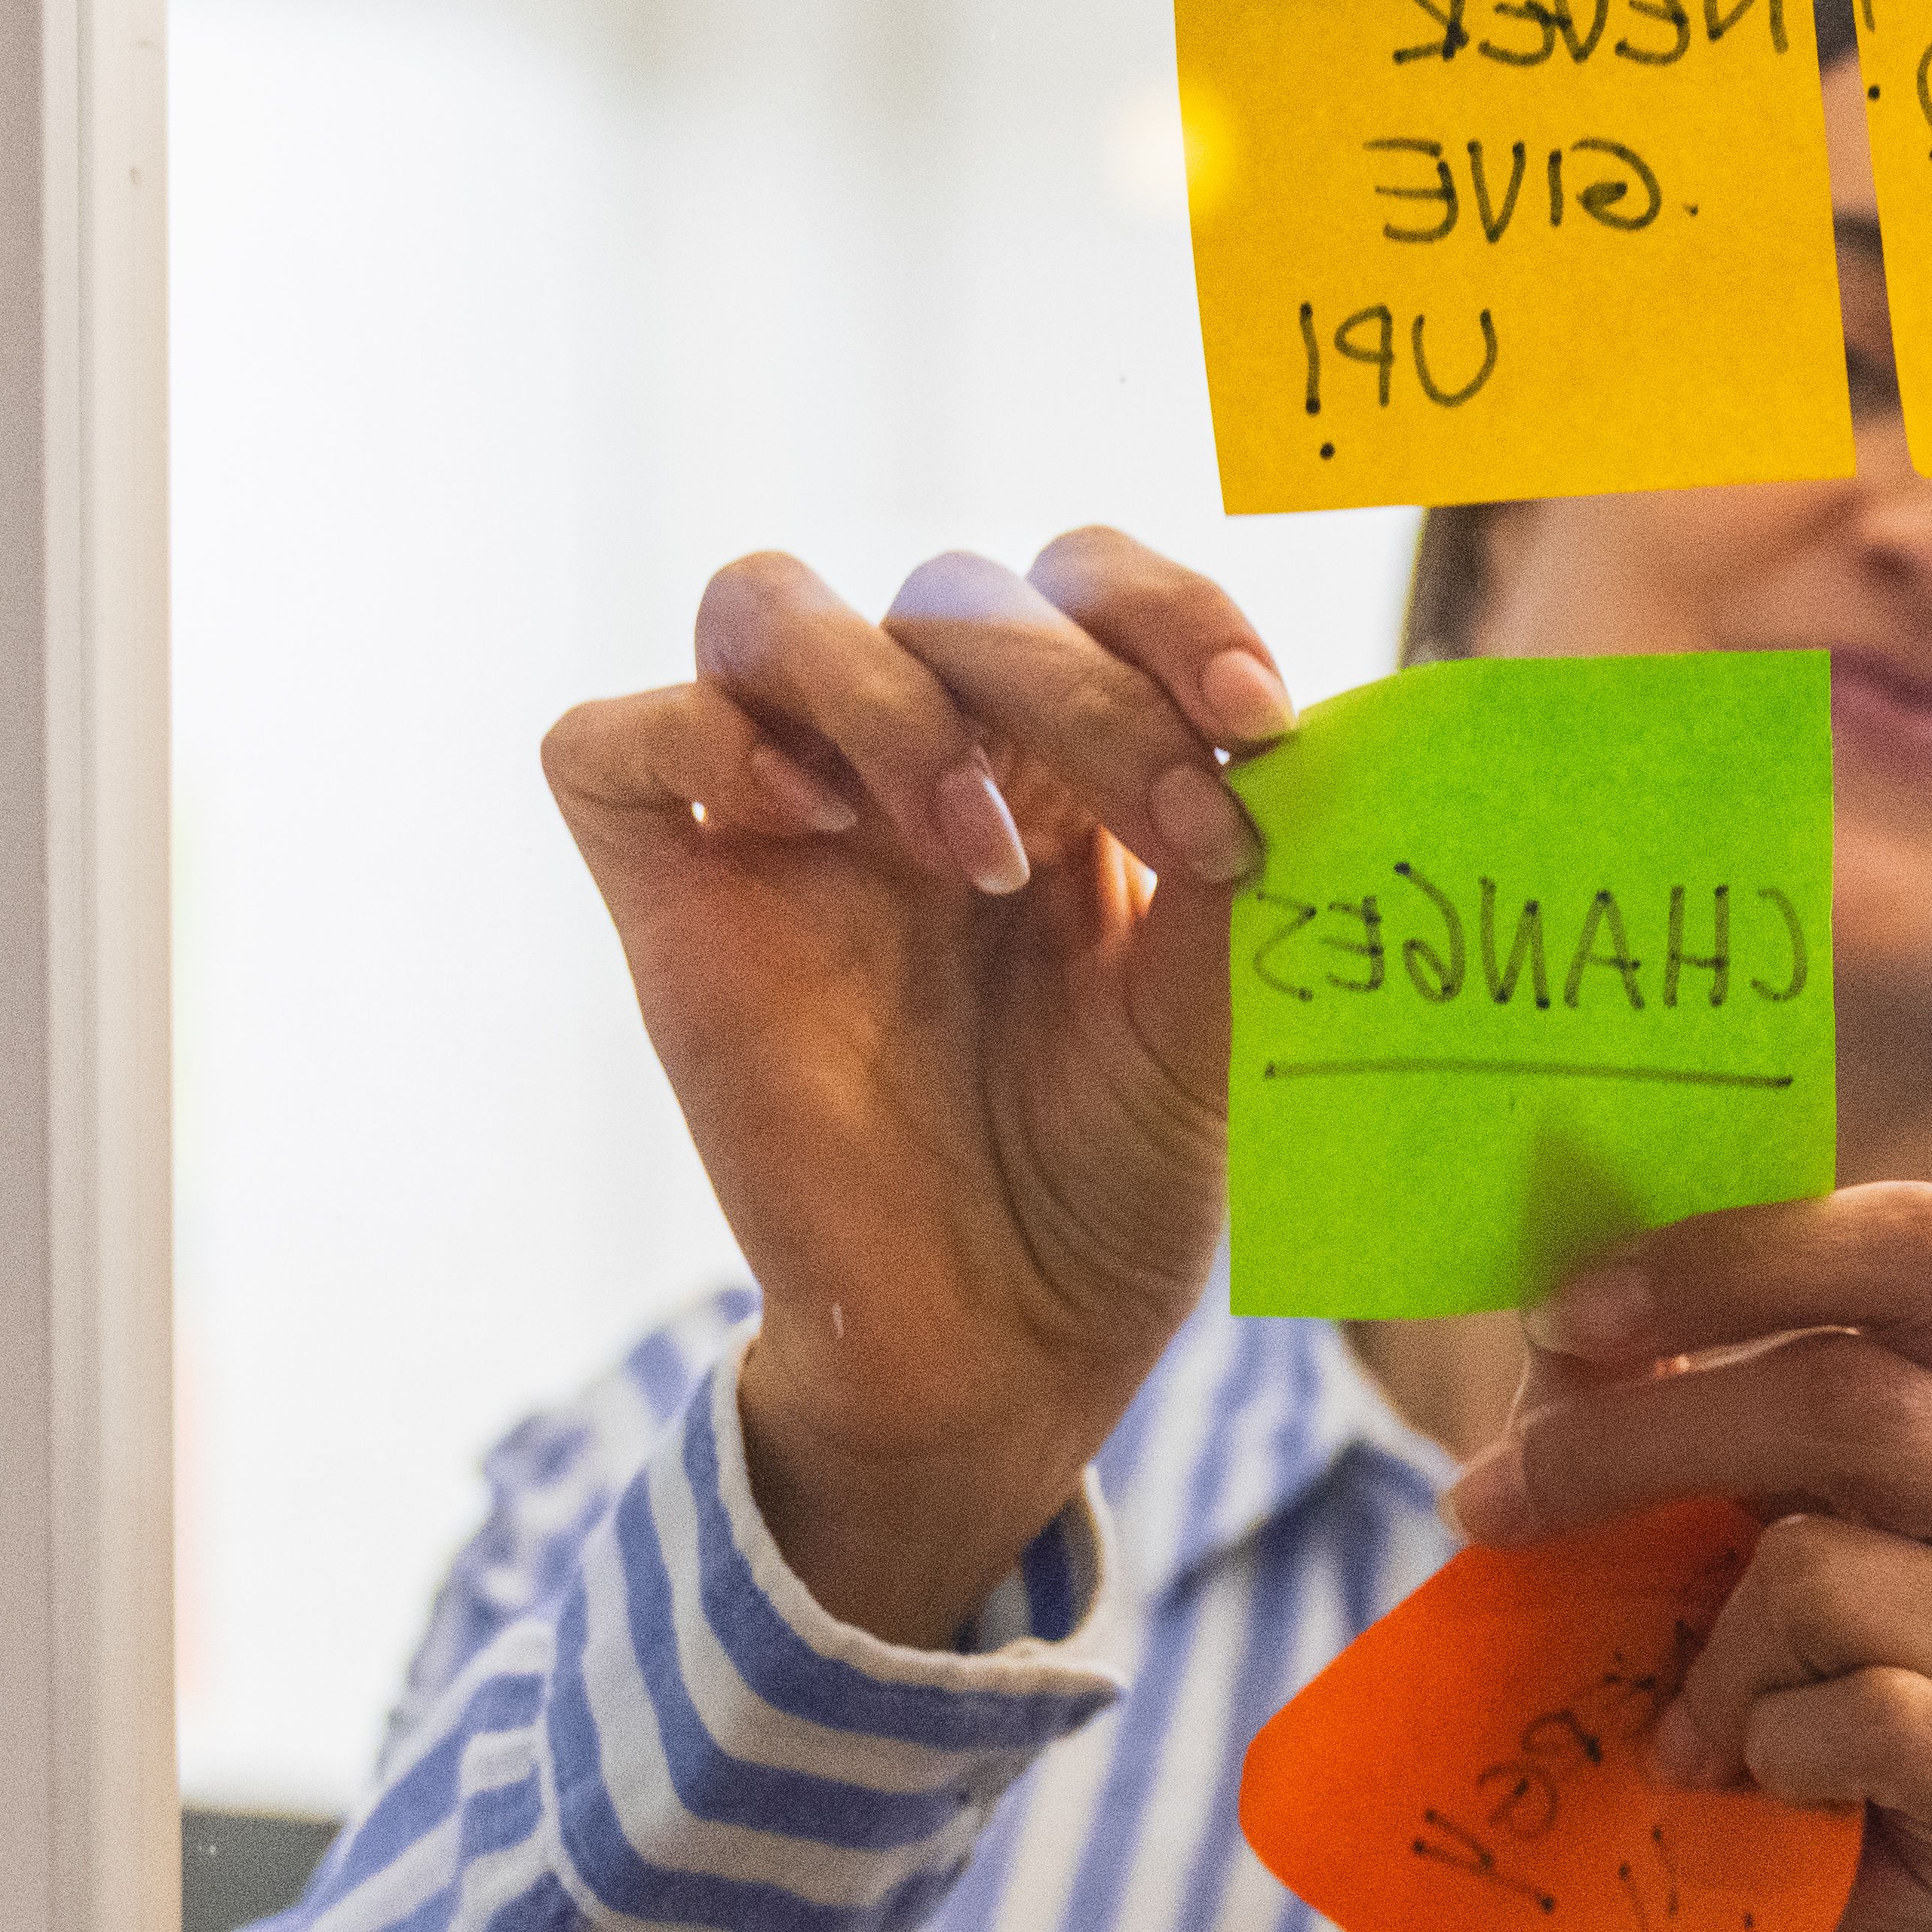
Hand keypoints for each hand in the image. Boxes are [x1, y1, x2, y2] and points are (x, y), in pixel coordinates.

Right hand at [540, 530, 1291, 1644]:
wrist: (1013, 1347)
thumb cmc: (1117, 1174)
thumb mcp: (1219, 1006)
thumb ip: (1248, 861)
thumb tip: (1320, 728)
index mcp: (1051, 760)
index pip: (1080, 584)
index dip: (1167, 611)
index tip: (1259, 715)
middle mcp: (910, 763)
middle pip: (953, 592)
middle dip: (1083, 687)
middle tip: (1183, 827)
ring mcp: (781, 824)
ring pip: (765, 606)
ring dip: (892, 693)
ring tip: (990, 859)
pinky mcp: (673, 907)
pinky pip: (610, 742)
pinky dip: (703, 737)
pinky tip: (816, 824)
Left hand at [1445, 1184, 1931, 1931]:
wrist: (1750, 1891)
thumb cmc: (1709, 1647)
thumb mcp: (1662, 1484)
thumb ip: (1631, 1373)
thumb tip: (1563, 1289)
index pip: (1921, 1246)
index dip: (1736, 1261)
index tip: (1566, 1314)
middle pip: (1847, 1401)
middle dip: (1628, 1447)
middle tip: (1488, 1506)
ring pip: (1823, 1573)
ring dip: (1700, 1652)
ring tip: (1688, 1710)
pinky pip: (1862, 1720)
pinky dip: (1761, 1750)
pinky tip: (1759, 1779)